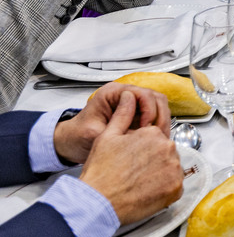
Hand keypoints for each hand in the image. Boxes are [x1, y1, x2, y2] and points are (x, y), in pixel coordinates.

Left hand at [54, 83, 170, 164]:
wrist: (69, 143)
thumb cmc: (77, 137)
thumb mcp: (95, 135)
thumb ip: (117, 131)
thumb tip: (141, 134)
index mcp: (112, 93)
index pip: (143, 94)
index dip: (149, 111)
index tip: (145, 128)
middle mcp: (124, 95)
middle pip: (155, 98)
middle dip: (159, 117)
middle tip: (156, 134)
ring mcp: (132, 105)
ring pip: (159, 106)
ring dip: (160, 122)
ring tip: (156, 138)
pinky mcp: (136, 115)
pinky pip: (155, 116)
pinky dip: (157, 127)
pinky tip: (153, 139)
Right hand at [77, 91, 182, 224]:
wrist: (97, 203)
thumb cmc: (100, 173)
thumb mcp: (107, 137)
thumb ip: (122, 115)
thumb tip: (129, 96)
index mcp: (153, 133)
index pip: (156, 139)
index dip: (143, 150)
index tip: (134, 161)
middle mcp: (167, 147)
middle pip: (165, 153)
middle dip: (153, 161)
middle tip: (135, 174)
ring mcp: (173, 168)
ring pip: (171, 168)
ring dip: (160, 174)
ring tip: (139, 183)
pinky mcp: (176, 188)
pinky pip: (175, 186)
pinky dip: (165, 189)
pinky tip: (147, 192)